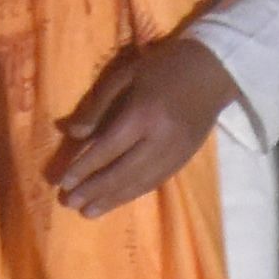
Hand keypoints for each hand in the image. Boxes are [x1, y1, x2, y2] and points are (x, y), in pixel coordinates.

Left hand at [49, 37, 237, 218]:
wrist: (215, 70)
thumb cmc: (164, 66)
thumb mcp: (126, 74)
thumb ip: (98, 105)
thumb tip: (72, 133)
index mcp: (144, 113)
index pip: (108, 148)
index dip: (84, 167)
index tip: (63, 181)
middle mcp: (160, 139)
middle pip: (122, 172)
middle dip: (94, 190)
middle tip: (70, 203)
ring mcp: (176, 153)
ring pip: (140, 183)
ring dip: (112, 200)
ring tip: (89, 212)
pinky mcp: (185, 159)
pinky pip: (155, 182)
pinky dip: (133, 193)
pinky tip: (117, 201)